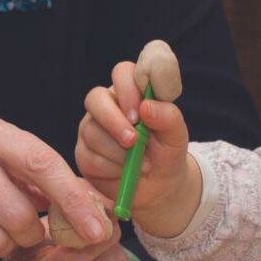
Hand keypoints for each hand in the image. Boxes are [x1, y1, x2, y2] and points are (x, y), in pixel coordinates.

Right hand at [76, 61, 201, 236]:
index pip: (122, 73)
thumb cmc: (167, 153)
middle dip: (114, 121)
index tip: (141, 112)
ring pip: (92, 131)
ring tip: (141, 164)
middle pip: (95, 98)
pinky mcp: (83, 154)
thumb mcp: (176, 136)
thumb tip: (147, 107)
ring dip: (119, 152)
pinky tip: (125, 172)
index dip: (128, 89)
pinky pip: (90, 157)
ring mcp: (91, 129)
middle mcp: (107, 106)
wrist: (159, 187)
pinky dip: (112, 168)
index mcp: (130, 93)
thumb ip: (168, 116)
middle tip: (133, 141)